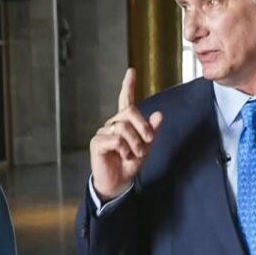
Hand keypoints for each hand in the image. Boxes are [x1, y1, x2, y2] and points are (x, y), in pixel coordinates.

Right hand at [89, 68, 163, 200]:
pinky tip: (124, 156)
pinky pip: (115, 139)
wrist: (119, 183)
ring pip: (124, 126)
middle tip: (147, 144)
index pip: (126, 100)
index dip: (128, 85)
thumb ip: (151, 131)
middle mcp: (113, 124)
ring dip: (135, 143)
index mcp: (125, 123)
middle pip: (130, 112)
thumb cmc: (130, 164)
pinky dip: (125, 149)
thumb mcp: (146, 147)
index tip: (131, 71)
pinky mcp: (97, 143)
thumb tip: (159, 115)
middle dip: (143, 127)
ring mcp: (103, 132)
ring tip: (135, 154)